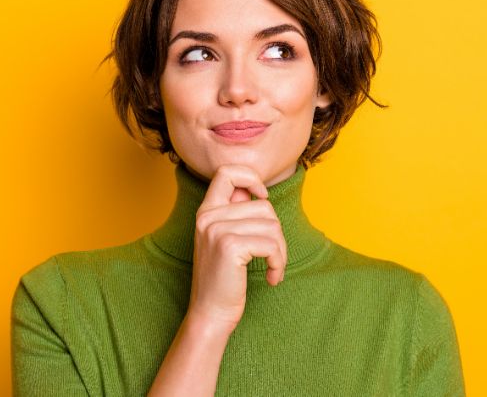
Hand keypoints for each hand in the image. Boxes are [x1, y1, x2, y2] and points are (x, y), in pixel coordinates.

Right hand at [185, 164, 287, 331]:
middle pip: (264, 206)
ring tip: (273, 268)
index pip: (227, 172)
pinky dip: (279, 262)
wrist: (210, 314)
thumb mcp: (225, 240)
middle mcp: (208, 216)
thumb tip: (258, 192)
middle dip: (277, 234)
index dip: (250, 177)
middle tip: (273, 257)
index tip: (261, 196)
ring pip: (272, 225)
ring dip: (280, 251)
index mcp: (206, 211)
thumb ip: (236, 213)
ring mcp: (217, 229)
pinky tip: (272, 277)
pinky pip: (271, 244)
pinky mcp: (230, 245)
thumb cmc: (224, 279)